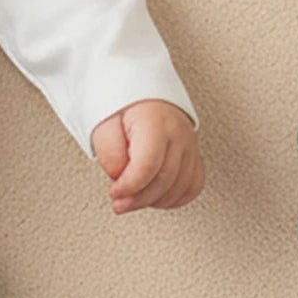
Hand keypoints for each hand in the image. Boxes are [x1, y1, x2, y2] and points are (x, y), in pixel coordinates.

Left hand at [90, 99, 202, 213]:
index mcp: (155, 123)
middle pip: (164, 180)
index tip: (114, 193)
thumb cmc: (123, 108)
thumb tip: (120, 177)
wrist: (143, 94)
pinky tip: (156, 197)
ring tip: (134, 198)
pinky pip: (193, 186)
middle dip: (138, 199)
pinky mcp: (194, 155)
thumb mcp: (104, 125)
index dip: (129, 186)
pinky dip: (175, 198)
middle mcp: (178, 134)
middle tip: (119, 203)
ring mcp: (190, 145)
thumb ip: (110, 153)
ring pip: (181, 187)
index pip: (147, 166)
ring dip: (154, 201)